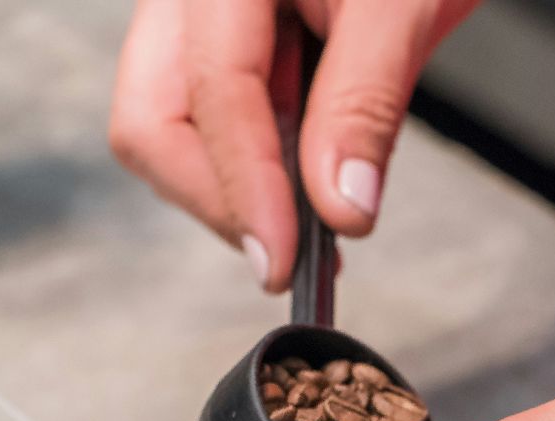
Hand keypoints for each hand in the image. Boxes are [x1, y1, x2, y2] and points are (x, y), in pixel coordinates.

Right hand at [109, 0, 477, 290]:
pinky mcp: (219, 36)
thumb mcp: (403, 5)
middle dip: (218, 197)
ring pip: (170, 124)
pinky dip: (254, 161)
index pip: (212, 92)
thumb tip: (340, 208)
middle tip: (289, 256)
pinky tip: (304, 188)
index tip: (280, 262)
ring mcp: (193, 12)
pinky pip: (209, 113)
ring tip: (313, 224)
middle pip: (151, 118)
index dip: (245, 188)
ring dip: (237, 185)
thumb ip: (364, 105)